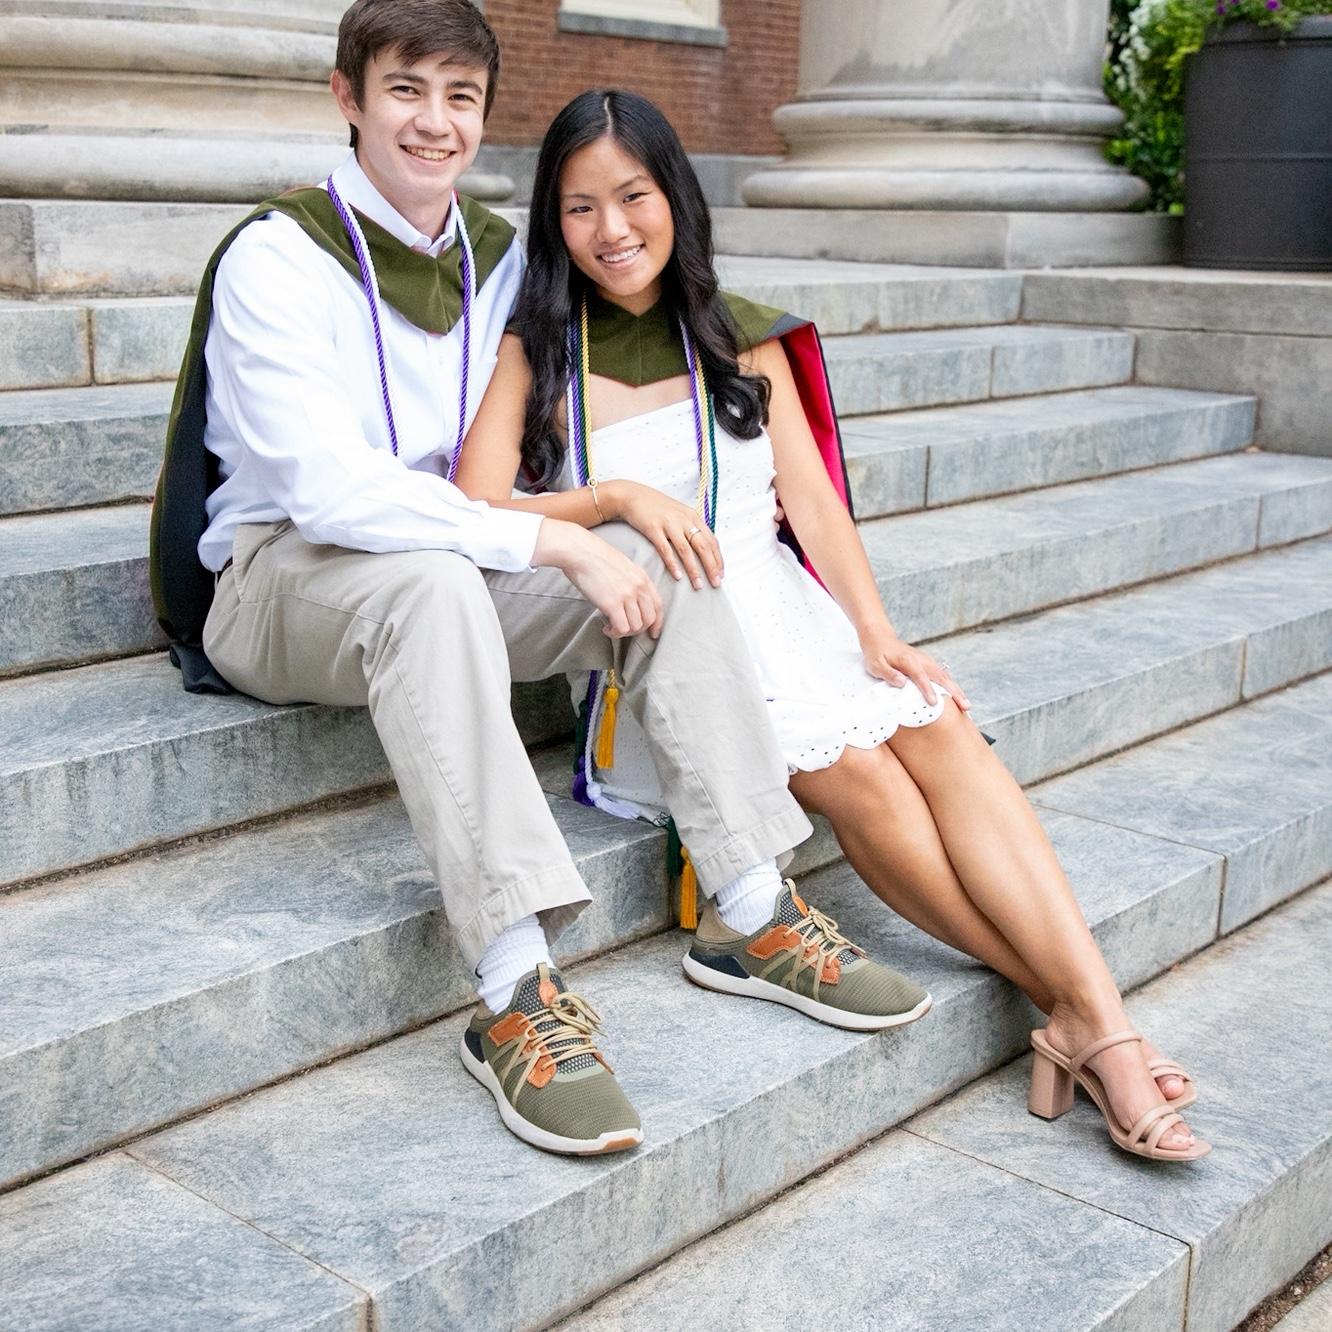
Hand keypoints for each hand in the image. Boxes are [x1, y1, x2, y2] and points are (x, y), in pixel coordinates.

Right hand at [532, 519, 663, 637]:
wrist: (580, 551)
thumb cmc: (594, 557)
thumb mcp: (623, 566)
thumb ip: (631, 582)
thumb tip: (630, 601)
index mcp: (642, 577)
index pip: (658, 606)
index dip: (657, 623)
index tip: (652, 633)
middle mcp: (638, 587)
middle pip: (649, 619)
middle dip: (638, 630)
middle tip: (624, 630)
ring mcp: (627, 595)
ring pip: (636, 627)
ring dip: (624, 632)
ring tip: (612, 628)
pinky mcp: (612, 604)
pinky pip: (621, 628)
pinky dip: (614, 633)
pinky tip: (606, 628)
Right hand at [603, 480, 722, 589]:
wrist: (633, 496)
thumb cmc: (657, 508)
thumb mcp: (680, 514)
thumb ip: (692, 528)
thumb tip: (704, 549)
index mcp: (693, 517)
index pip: (712, 540)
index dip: (718, 559)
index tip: (721, 575)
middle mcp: (684, 519)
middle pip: (703, 546)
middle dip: (711, 567)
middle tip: (716, 584)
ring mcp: (669, 524)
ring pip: (686, 550)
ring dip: (694, 569)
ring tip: (698, 585)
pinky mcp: (653, 528)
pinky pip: (665, 549)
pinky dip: (673, 564)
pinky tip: (678, 576)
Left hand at [859, 624, 970, 710]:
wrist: (880, 638)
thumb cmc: (876, 653)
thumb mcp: (875, 665)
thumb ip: (889, 674)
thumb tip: (902, 683)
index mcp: (908, 661)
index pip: (921, 677)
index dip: (928, 690)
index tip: (935, 703)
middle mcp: (921, 660)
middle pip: (941, 677)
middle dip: (954, 692)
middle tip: (965, 707)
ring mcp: (926, 661)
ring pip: (945, 676)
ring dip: (957, 690)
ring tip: (966, 705)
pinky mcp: (928, 664)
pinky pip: (942, 675)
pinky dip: (952, 686)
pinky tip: (958, 696)